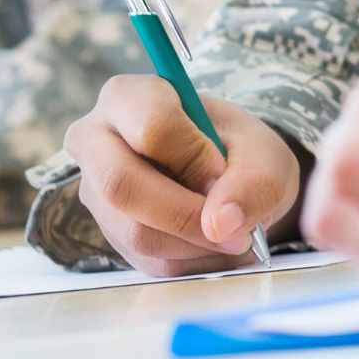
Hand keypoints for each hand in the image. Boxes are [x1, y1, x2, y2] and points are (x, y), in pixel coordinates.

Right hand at [64, 75, 301, 275]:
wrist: (227, 177)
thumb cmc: (239, 151)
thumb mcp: (263, 154)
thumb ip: (254, 181)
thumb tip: (220, 224)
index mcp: (128, 97)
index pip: (150, 127)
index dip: (195, 158)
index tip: (224, 172)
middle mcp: (95, 142)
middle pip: (121, 186)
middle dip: (187, 214)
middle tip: (236, 228)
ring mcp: (96, 192)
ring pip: (138, 233)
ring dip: (199, 243)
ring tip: (232, 230)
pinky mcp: (111, 234)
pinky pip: (150, 260)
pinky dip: (195, 260)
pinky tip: (214, 242)